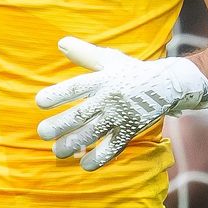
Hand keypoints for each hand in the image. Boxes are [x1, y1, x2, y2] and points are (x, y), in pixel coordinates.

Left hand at [35, 36, 207, 171]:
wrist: (167, 84)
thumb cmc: (131, 71)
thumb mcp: (109, 59)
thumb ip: (84, 54)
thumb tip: (60, 43)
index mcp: (102, 79)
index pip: (76, 87)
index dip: (58, 95)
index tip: (40, 102)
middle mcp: (109, 98)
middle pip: (81, 113)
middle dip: (60, 124)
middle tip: (42, 133)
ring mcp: (120, 115)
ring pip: (94, 132)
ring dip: (74, 144)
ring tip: (58, 151)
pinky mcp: (130, 130)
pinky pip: (114, 146)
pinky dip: (100, 157)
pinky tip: (85, 165)